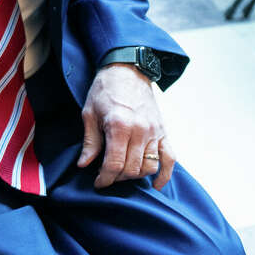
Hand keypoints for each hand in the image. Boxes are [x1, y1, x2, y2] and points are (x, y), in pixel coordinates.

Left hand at [77, 64, 175, 190]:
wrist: (127, 70)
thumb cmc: (106, 89)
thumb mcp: (90, 113)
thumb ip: (90, 142)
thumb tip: (84, 164)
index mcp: (119, 126)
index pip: (114, 164)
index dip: (105, 178)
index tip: (98, 183)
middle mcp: (140, 130)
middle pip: (132, 169)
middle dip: (117, 178)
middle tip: (107, 176)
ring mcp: (154, 132)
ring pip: (149, 166)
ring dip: (135, 175)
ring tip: (123, 172)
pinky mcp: (163, 131)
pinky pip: (170, 158)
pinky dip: (165, 174)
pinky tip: (155, 184)